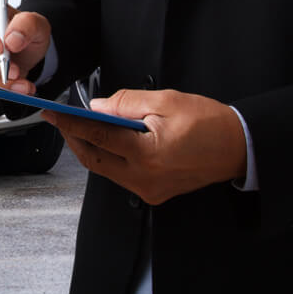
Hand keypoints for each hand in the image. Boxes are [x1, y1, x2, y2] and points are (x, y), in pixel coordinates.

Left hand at [41, 89, 247, 204]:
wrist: (241, 148)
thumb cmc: (210, 123)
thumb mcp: (166, 101)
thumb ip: (125, 103)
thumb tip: (97, 107)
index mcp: (147, 154)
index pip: (97, 136)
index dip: (70, 123)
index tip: (52, 114)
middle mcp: (144, 178)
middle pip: (94, 158)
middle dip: (74, 138)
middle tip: (61, 120)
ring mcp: (149, 189)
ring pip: (105, 169)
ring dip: (90, 148)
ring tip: (79, 127)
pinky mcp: (154, 193)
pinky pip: (120, 175)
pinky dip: (108, 157)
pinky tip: (104, 141)